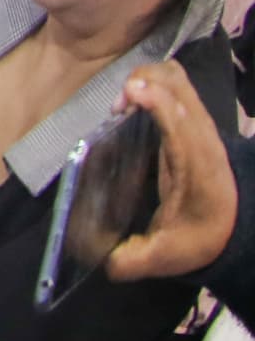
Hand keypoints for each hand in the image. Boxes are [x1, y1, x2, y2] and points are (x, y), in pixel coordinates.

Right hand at [104, 61, 239, 283]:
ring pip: (177, 79)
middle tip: (118, 108)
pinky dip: (152, 83)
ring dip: (147, 78)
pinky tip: (135, 105)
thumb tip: (101, 261)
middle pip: (179, 85)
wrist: (239, 226)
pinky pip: (176, 86)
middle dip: (144, 82)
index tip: (124, 100)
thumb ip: (133, 261)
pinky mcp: (193, 122)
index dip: (156, 101)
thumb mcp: (168, 257)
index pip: (182, 122)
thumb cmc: (202, 235)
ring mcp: (200, 126)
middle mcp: (202, 139)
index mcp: (197, 168)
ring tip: (125, 103)